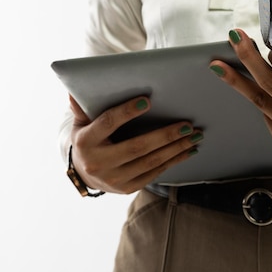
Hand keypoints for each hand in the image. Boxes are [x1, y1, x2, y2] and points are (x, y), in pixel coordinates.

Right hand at [68, 95, 202, 193]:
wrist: (84, 173)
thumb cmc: (87, 137)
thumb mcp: (81, 121)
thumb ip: (83, 105)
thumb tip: (76, 83)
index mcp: (86, 141)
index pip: (108, 123)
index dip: (127, 112)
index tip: (147, 100)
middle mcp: (99, 162)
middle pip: (137, 147)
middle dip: (165, 135)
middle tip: (188, 124)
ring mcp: (114, 179)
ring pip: (150, 161)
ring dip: (176, 148)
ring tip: (195, 136)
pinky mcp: (127, 188)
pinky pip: (155, 172)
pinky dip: (174, 160)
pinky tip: (188, 150)